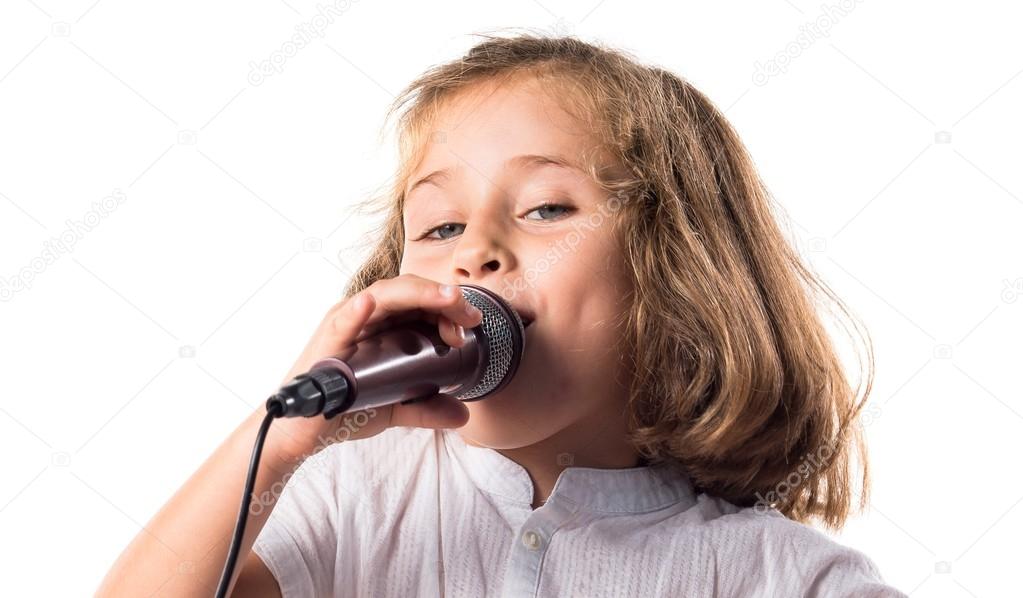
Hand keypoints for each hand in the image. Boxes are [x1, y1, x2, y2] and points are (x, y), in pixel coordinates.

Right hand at [266, 274, 483, 461]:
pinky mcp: (327, 344)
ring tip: (446, 298)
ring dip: (418, 294)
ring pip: (384, 295)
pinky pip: (342, 322)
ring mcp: (344, 325)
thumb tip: (463, 414)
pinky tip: (370, 305)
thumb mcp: (395, 407)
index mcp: (382, 324)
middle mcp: (364, 316)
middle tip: (470, 315)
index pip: (420, 302)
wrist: (303, 433)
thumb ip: (428, 408)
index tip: (472, 324)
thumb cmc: (344, 408)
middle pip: (408, 292)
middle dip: (444, 298)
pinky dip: (357, 312)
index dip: (449, 306)